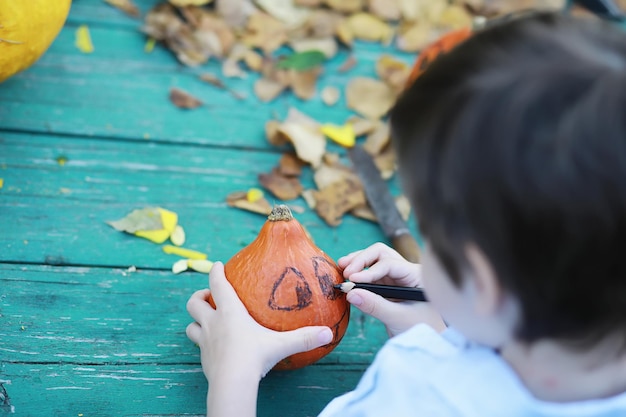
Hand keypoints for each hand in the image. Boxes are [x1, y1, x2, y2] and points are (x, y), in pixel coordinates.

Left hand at [186, 262, 332, 416]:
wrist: (232, 384)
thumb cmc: (254, 358)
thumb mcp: (281, 345)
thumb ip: (304, 337)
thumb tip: (328, 333)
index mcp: (229, 312)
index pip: (218, 284)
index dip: (216, 272)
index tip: (218, 265)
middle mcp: (213, 323)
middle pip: (194, 303)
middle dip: (199, 296)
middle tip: (208, 297)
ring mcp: (205, 342)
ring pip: (191, 326)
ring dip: (197, 321)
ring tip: (207, 321)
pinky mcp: (203, 359)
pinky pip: (199, 346)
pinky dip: (204, 343)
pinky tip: (215, 347)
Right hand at [338, 243, 444, 336]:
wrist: (424, 343)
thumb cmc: (420, 329)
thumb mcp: (398, 318)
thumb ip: (375, 306)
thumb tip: (350, 293)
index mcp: (416, 275)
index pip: (389, 264)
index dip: (369, 271)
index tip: (352, 280)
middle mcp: (405, 272)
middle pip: (381, 254)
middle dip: (362, 259)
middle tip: (345, 270)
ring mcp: (395, 278)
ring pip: (374, 260)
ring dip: (357, 262)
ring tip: (341, 267)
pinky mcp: (386, 286)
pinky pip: (369, 274)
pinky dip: (358, 275)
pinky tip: (347, 278)